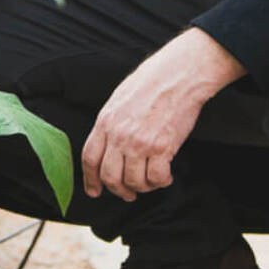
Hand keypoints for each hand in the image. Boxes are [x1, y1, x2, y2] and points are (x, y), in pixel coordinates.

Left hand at [81, 28, 245, 200]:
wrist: (179, 75)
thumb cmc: (152, 82)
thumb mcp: (120, 99)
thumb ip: (111, 124)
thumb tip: (109, 147)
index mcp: (105, 121)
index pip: (90, 158)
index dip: (91, 179)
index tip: (95, 191)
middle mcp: (119, 135)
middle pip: (110, 176)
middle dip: (119, 190)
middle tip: (129, 193)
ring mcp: (139, 143)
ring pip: (134, 181)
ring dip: (143, 187)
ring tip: (152, 180)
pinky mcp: (162, 147)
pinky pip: (156, 178)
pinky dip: (161, 182)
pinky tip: (166, 175)